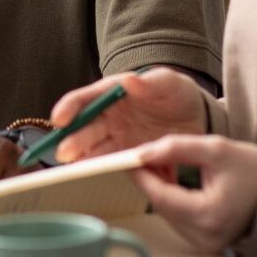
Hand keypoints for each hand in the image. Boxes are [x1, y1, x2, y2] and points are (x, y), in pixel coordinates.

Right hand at [50, 68, 205, 162]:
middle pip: (85, 128)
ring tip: (75, 169)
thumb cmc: (177, 93)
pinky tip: (100, 176)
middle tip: (65, 152)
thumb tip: (130, 80)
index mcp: (112, 93)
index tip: (59, 119)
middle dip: (73, 140)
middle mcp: (110, 117)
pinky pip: (115, 164)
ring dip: (84, 158)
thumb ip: (151, 82)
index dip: (69, 107)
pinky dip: (107, 170)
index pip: (85, 99)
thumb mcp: (169, 82)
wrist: (197, 117)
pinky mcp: (129, 156)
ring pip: (95, 149)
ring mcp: (118, 138)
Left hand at [131, 134, 256, 254]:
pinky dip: (172, 199)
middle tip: (143, 153)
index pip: (160, 196)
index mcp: (209, 216)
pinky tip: (172, 178)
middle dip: (149, 179)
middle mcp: (206, 238)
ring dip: (159, 188)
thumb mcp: (215, 149)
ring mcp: (207, 244)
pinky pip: (179, 219)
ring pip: (168, 213)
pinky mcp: (208, 243)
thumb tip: (142, 152)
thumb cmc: (254, 169)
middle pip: (161, 206)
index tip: (126, 156)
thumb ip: (176, 148)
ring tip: (160, 162)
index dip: (140, 174)